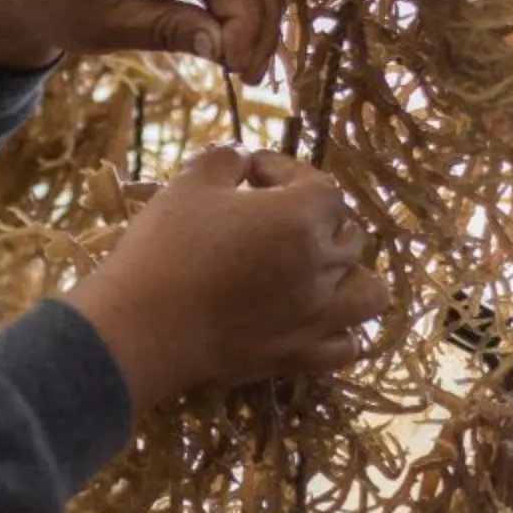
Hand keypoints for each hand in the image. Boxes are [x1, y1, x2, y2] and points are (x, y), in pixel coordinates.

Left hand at [0, 0, 282, 81]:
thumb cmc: (46, 0)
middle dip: (262, 19)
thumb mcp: (99, 27)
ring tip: (250, 60)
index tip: (244, 69)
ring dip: (260, 7)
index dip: (246, 19)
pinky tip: (238, 34)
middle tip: (255, 74)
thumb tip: (228, 46)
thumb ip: (164, 29)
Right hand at [61, 149, 387, 413]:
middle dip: (317, 218)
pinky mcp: (300, 355)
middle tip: (273, 217)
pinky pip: (347, 345)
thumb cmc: (165, 247)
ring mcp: (318, 316)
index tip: (251, 174)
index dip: (288, 172)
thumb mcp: (189, 184)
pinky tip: (313, 318)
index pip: (321, 184)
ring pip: (369, 292)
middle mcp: (321, 266)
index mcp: (300, 217)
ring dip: (351, 275)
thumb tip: (243, 157)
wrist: (143, 325)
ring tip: (317, 271)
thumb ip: (226, 158)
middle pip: (349, 233)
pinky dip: (341, 330)